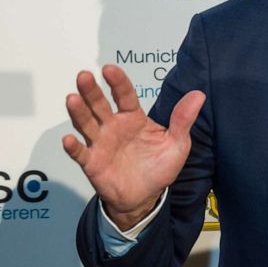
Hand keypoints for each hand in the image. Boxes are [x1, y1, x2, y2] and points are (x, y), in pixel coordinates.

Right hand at [62, 65, 205, 230]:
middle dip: (91, 91)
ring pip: (86, 124)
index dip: (118, 82)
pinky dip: (73, 147)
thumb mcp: (177, 144)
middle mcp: (113, 127)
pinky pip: (80, 154)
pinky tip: (68, 139)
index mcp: (134, 118)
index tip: (109, 69)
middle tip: (84, 76)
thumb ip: (183, 120)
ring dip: (79, 112)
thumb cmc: (159, 167)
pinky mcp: (92, 163)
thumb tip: (199, 94)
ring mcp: (100, 144)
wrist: (146, 197)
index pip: (125, 96)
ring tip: (72, 98)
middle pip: (99, 105)